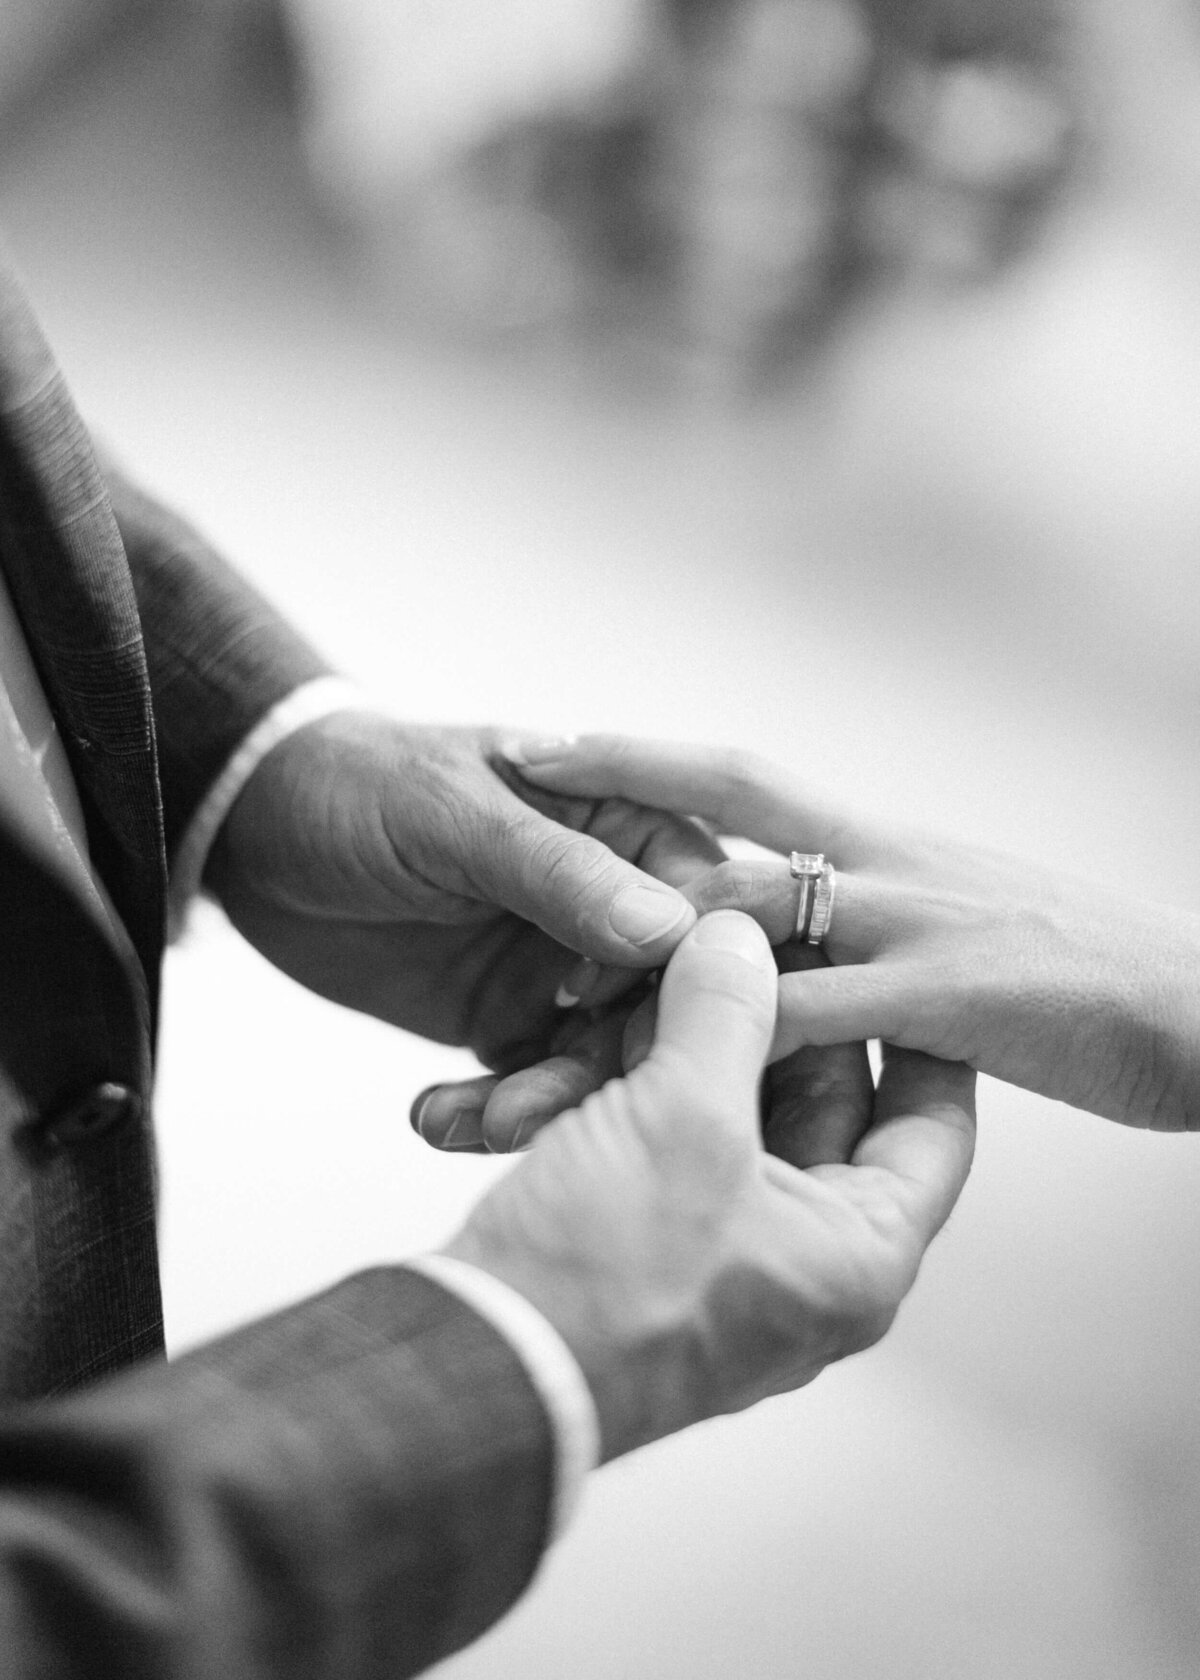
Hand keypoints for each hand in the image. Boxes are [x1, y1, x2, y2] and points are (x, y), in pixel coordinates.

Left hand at [203, 712, 720, 1135]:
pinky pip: (536, 1085)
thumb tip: (670, 932)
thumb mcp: (455, 817)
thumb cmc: (360, 783)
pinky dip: (499, 1113)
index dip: (690, 972)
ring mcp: (567, 970)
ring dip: (557, 1099)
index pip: (705, 906)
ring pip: (606, 1057)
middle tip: (557, 1098)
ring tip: (491, 1122)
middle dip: (622, 1057)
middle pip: (668, 999)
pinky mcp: (513, 1023)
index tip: (643, 1020)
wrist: (254, 828)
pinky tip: (441, 1120)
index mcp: (628, 828)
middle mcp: (616, 905)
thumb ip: (559, 873)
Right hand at [444, 911, 975, 1460]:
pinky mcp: (647, 1247)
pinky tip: (577, 1050)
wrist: (477, 1371)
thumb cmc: (607, 1279)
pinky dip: (622, 1096)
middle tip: (743, 942)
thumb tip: (743, 941)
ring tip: (641, 989)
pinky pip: (658, 1146)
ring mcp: (724, 1257)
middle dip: (766, 1019)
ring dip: (674, 1051)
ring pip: (725, 1115)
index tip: (894, 958)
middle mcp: (806, 1261)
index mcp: (860, 1252)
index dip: (916, 1028)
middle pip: (818, 1103)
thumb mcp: (684, 1117)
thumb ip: (726, 1011)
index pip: (932, 1120)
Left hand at [500, 734, 1199, 1129]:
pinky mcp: (942, 995)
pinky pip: (810, 1010)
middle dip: (618, 778)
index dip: (649, 758)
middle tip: (515, 763)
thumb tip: (807, 942)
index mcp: (881, 842)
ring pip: (748, 907)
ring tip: (552, 985)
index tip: (559, 744)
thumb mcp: (963, 928)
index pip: (742, 780)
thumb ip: (876, 924)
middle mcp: (883, 859)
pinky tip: (662, 1062)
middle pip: (727, 796)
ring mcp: (910, 919)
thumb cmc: (1087, 978)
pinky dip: (730, 1032)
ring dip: (648, 939)